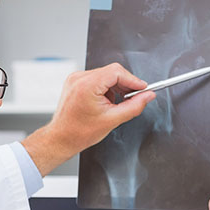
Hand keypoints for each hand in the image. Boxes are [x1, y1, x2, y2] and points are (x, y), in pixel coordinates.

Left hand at [22, 63, 154, 174]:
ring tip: (115, 104)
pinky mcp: (76, 81)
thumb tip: (147, 96)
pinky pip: (98, 79)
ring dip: (116, 87)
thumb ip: (134, 106)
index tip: (143, 89)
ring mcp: (76, 78)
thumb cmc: (80, 132)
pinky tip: (106, 102)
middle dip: (125, 85)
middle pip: (112, 71)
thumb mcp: (113, 120)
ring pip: (106, 75)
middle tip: (133, 98)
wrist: (62, 138)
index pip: (117, 72)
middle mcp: (80, 78)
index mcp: (87, 85)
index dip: (133, 80)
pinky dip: (107, 88)